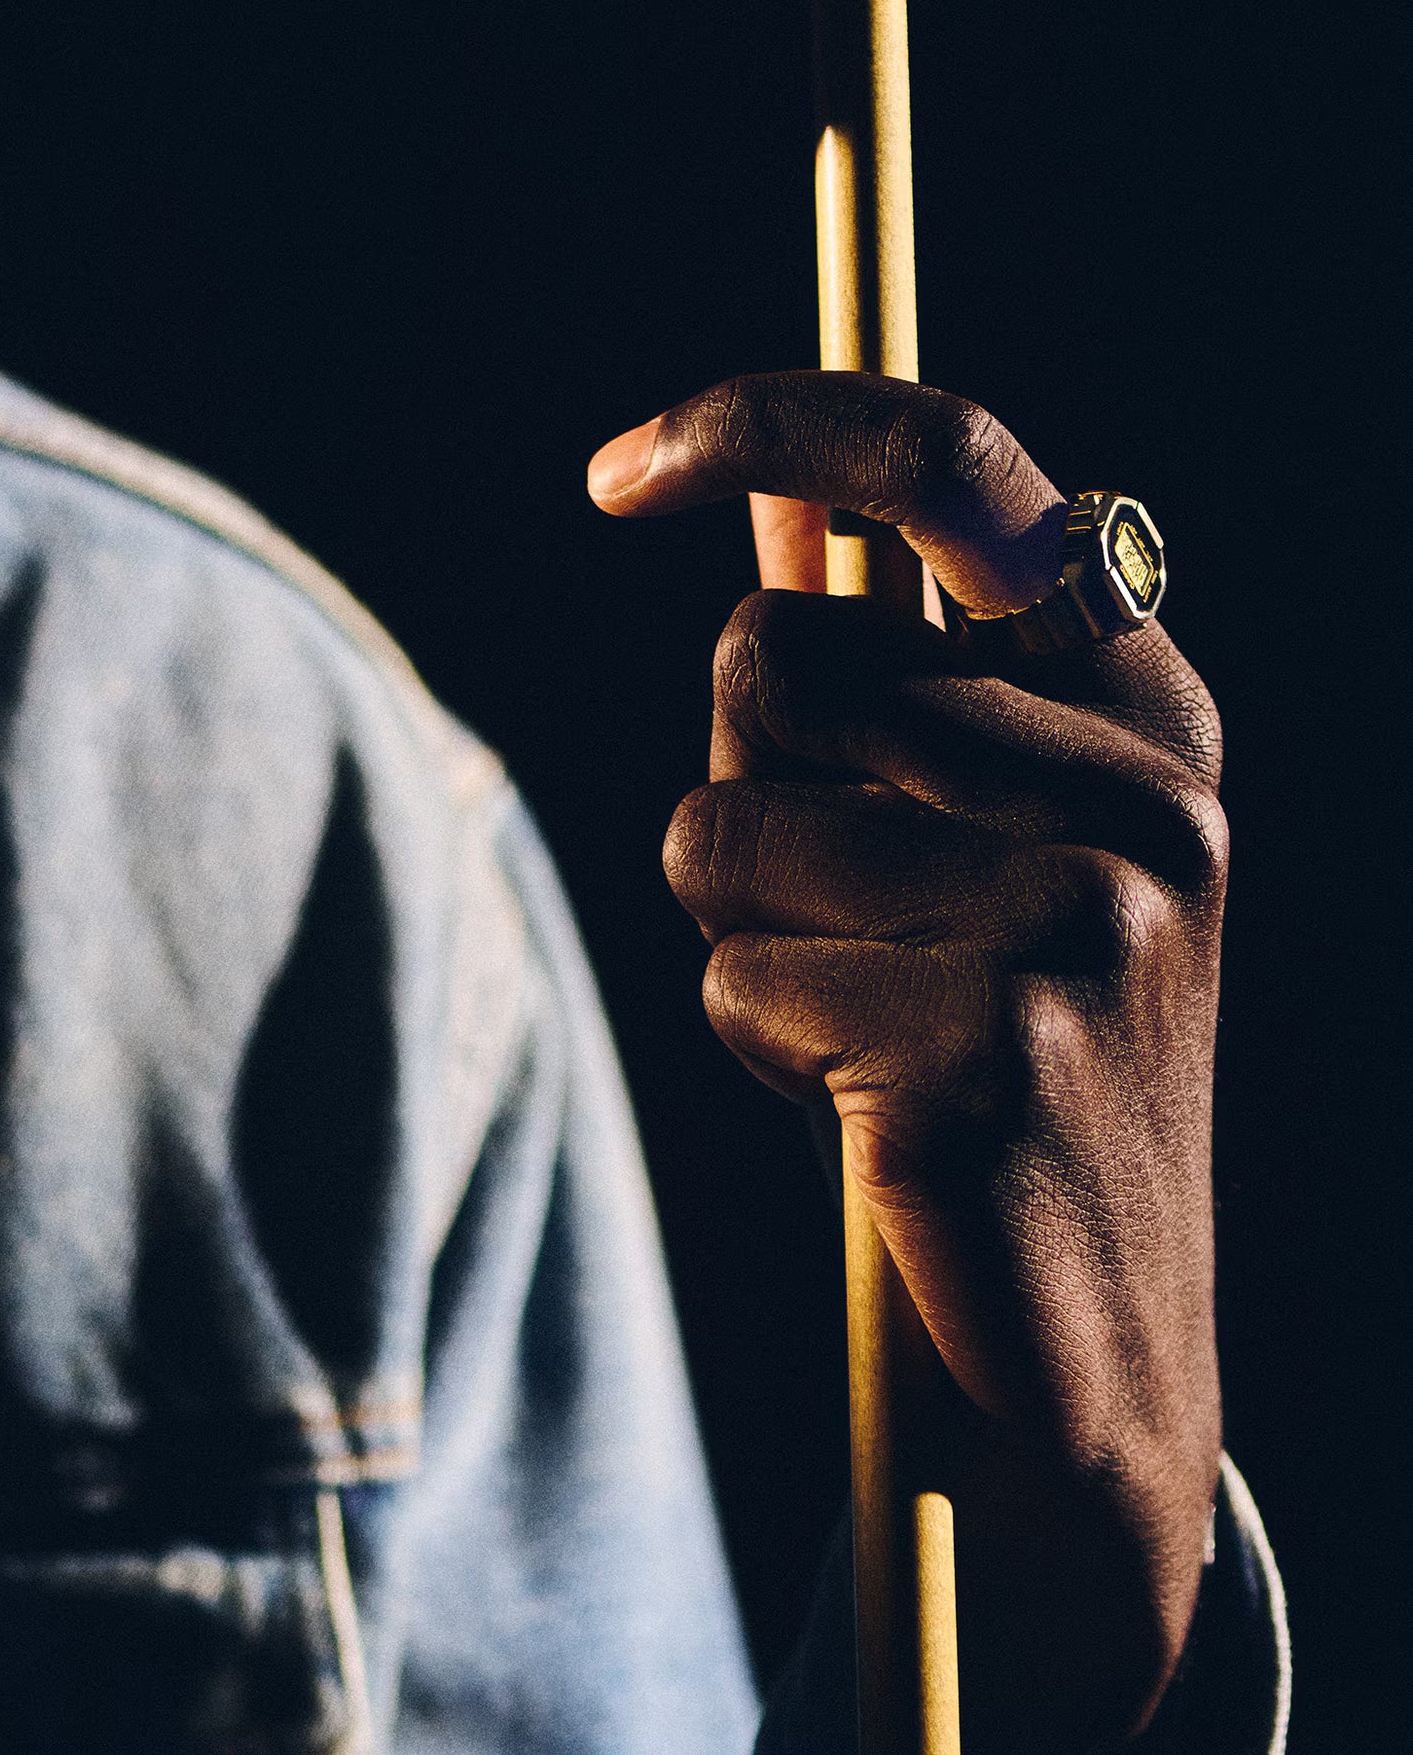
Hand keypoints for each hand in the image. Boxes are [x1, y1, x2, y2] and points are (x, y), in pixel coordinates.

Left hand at [591, 372, 1224, 1750]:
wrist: (1088, 1345)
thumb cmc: (996, 1055)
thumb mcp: (981, 839)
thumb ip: (892, 670)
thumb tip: (766, 513)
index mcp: (1145, 712)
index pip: (955, 471)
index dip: (776, 419)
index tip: (619, 466)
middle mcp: (1139, 792)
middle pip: (772, 661)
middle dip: (739, 775)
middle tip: (832, 902)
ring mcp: (1075, 919)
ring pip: (722, 821)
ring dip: (737, 920)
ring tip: (859, 1011)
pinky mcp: (985, 1045)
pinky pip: (734, 971)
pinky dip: (753, 1034)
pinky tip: (865, 1102)